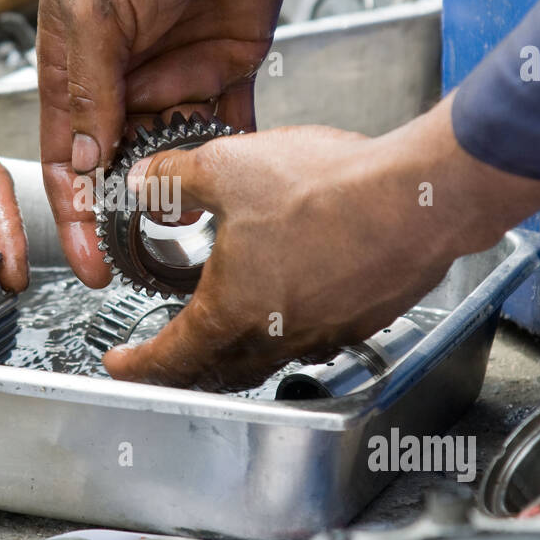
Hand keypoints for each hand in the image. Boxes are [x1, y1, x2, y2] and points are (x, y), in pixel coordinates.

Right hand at [37, 0, 285, 285]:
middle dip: (130, 209)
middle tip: (146, 254)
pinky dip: (230, 154)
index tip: (88, 261)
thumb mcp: (96, 9)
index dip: (74, 211)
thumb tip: (86, 164)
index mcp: (75, 63)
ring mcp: (174, 73)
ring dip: (181, 185)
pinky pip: (227, 125)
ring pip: (174, 150)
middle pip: (120, 162)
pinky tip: (235, 182)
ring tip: (193, 218)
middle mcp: (122, 75)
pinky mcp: (224, 66)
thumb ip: (91, 91)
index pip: (69, 155)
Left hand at [103, 98, 539, 390]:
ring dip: (236, 352)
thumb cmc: (328, 188)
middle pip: (219, 371)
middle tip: (166, 358)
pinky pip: (313, 338)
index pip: (171, 357)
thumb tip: (145, 182)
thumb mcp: (227, 167)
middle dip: (185, 369)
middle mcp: (279, 335)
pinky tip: (290, 297)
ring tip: (223, 330)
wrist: (418, 196)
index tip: (121, 366)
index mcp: (233, 310)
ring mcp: (326, 332)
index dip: (138, 364)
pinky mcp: (364, 318)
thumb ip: (175, 180)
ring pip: (268, 359)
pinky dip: (286, 330)